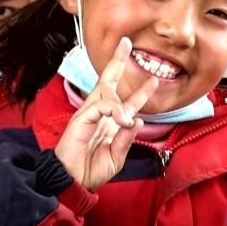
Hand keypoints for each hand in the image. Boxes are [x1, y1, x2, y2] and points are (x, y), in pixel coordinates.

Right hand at [54, 37, 158, 190]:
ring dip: (121, 101)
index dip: (140, 91)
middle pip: (108, 81)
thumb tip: (137, 120)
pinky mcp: (81, 118)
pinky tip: (120, 119)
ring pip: (105, 91)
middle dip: (117, 61)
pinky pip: (100, 105)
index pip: (125, 101)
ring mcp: (88, 114)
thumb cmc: (90, 171)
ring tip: (126, 118)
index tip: (153, 79)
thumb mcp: (117, 157)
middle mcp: (99, 114)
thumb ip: (126, 138)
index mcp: (110, 123)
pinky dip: (113, 110)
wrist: (73, 182)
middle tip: (126, 43)